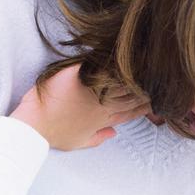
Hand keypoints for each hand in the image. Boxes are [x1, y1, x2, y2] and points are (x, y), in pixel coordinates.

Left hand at [10, 64, 149, 150]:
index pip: (130, 111)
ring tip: (150, 60)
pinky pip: (101, 66)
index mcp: (103, 118)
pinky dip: (114, 60)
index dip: (145, 104)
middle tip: (161, 74)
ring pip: (121, 79)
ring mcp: (92, 90)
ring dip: (135, 70)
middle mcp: (103, 104)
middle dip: (146, 85)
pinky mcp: (79, 76)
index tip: (156, 97)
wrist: (32, 127)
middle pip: (131, 94)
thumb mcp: (78, 142)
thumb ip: (98, 137)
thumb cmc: (53, 135)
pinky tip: (126, 51)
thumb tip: (113, 132)